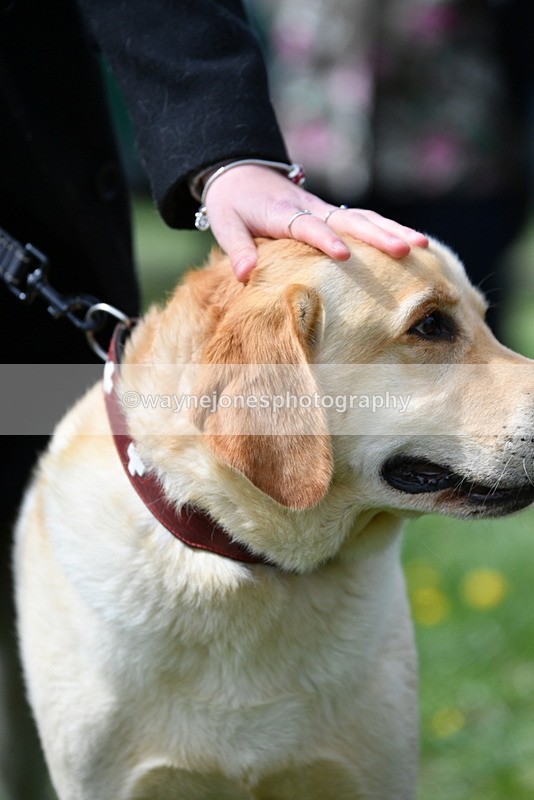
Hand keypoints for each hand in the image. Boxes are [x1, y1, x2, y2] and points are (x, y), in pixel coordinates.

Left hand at [204, 164, 427, 280]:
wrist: (241, 171)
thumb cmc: (232, 203)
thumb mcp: (225, 224)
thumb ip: (237, 249)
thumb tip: (244, 276)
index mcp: (282, 212)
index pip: (308, 227)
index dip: (326, 240)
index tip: (344, 256)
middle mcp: (310, 208)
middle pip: (349, 220)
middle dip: (379, 235)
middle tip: (406, 250)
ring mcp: (324, 208)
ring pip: (364, 217)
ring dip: (393, 230)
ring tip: (422, 246)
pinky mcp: (331, 212)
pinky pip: (363, 220)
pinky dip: (388, 229)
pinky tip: (414, 242)